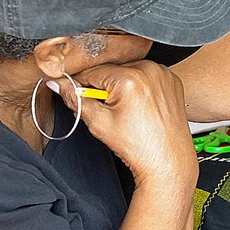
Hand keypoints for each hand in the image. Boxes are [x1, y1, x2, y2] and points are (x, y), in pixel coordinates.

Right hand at [61, 61, 197, 186]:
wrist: (167, 159)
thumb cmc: (138, 145)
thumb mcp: (98, 122)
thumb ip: (75, 99)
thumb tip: (58, 84)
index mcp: (130, 77)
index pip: (92, 71)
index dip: (80, 84)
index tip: (76, 93)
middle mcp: (150, 70)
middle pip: (111, 70)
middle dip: (102, 86)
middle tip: (105, 109)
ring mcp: (163, 74)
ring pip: (129, 71)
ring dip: (121, 85)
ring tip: (126, 111)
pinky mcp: (172, 80)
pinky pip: (146, 76)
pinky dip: (139, 87)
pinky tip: (140, 107)